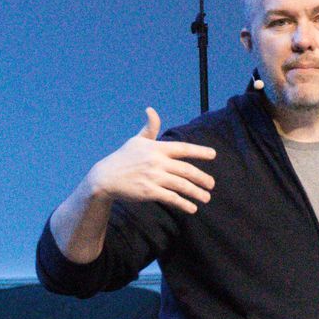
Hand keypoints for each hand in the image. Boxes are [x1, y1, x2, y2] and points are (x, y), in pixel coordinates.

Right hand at [86, 108, 217, 213]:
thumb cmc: (123, 158)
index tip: (213, 155)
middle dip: (202, 178)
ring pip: (181, 185)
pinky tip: (192, 208)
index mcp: (156, 148)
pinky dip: (183, 203)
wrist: (105, 177)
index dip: (199, 151)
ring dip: (196, 193)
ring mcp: (153, 177)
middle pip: (186, 170)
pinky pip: (171, 198)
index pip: (183, 148)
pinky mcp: (148, 192)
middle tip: (212, 184)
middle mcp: (157, 162)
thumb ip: (150, 128)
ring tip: (206, 198)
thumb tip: (151, 110)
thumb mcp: (136, 141)